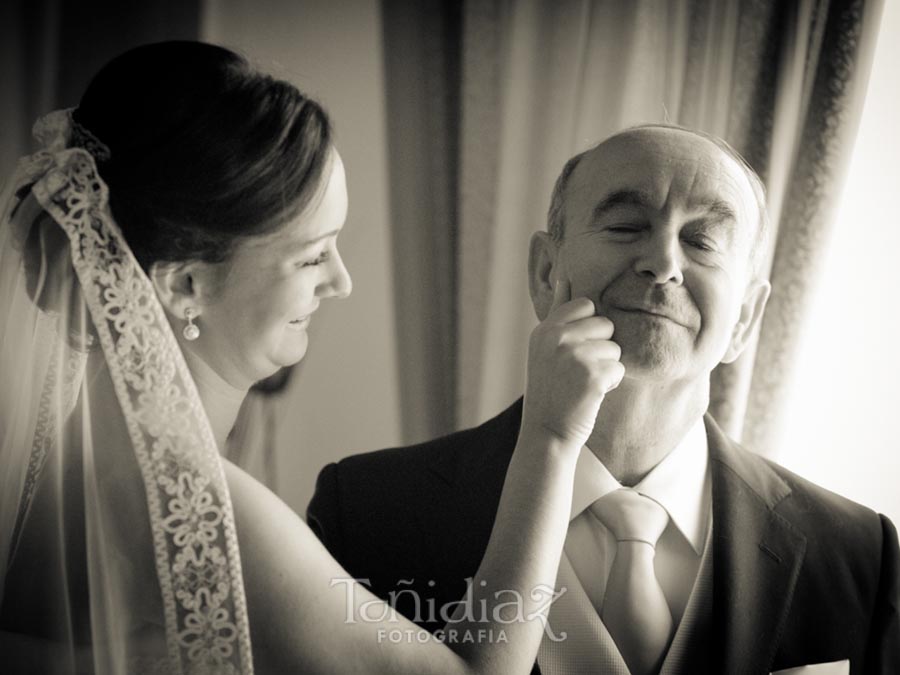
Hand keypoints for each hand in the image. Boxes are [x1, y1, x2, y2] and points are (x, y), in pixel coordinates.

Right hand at [520, 276, 623, 449]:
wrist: (547, 432)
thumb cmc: (551, 389)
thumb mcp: (545, 348)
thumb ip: (559, 313)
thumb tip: (565, 278)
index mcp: (545, 329)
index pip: (585, 305)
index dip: (589, 328)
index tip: (576, 350)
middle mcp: (556, 338)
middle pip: (605, 324)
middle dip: (600, 348)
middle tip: (579, 371)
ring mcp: (573, 356)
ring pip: (614, 347)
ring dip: (606, 367)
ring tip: (583, 384)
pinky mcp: (592, 375)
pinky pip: (618, 367)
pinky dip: (610, 383)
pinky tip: (591, 394)